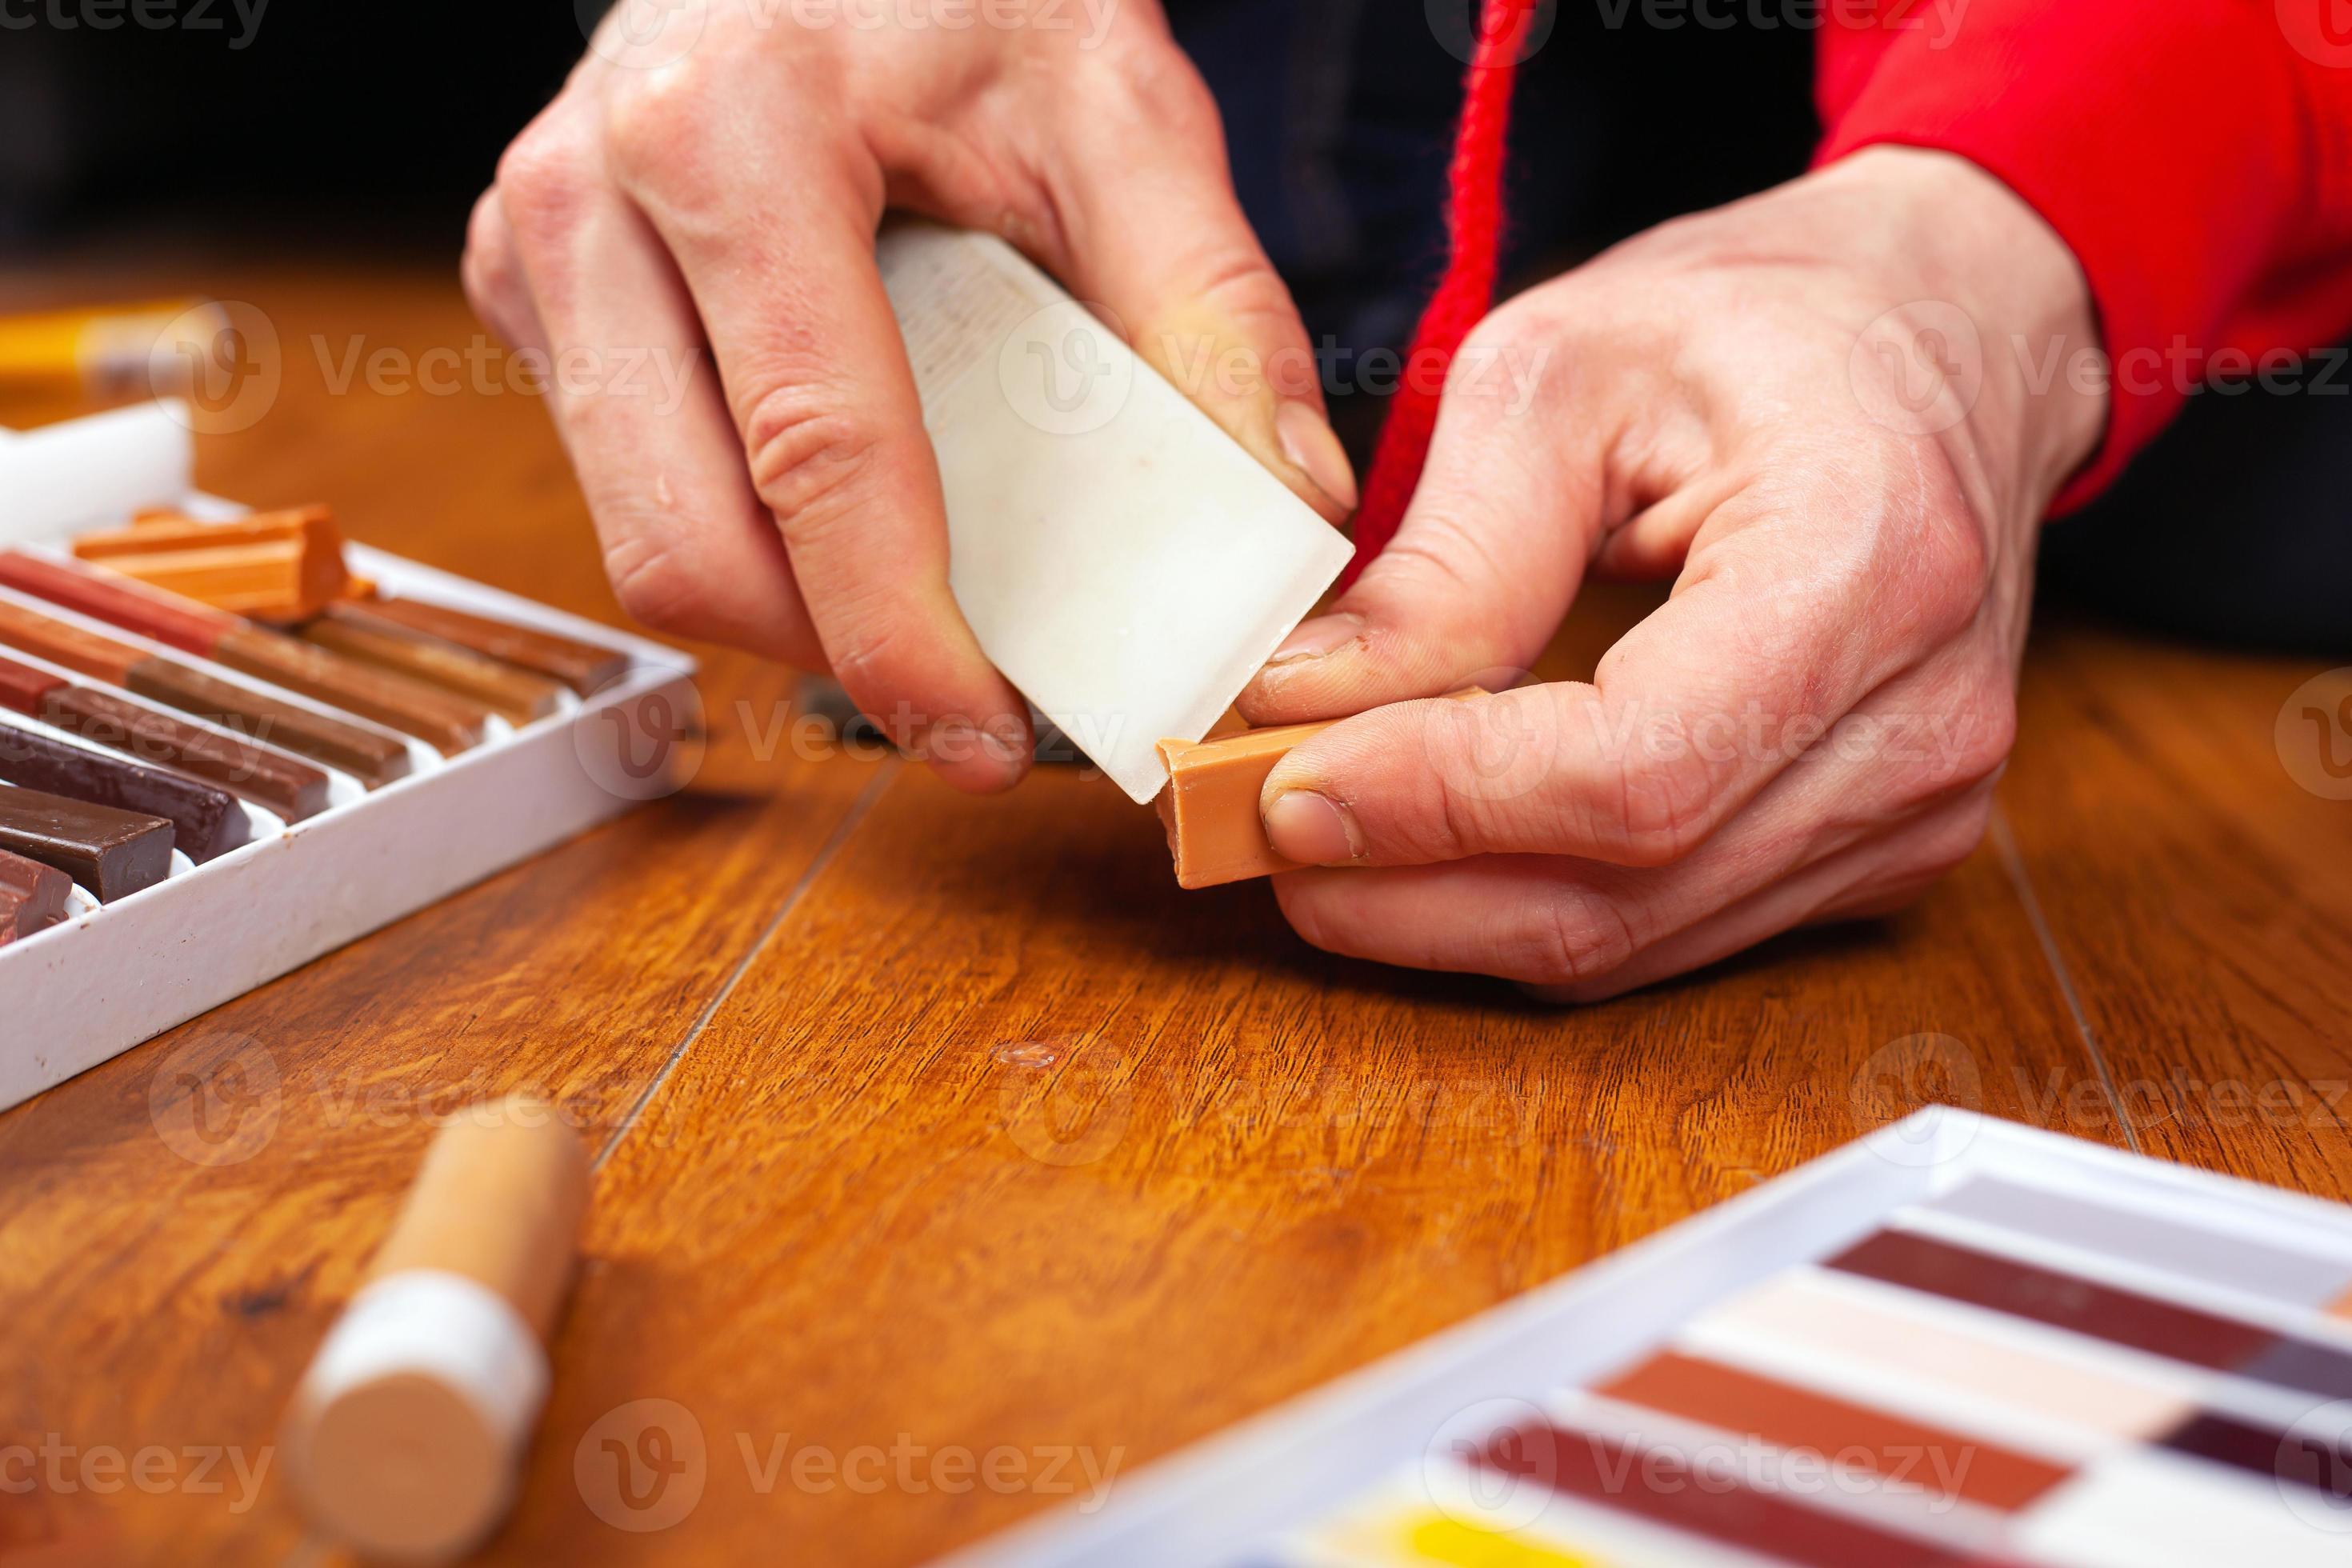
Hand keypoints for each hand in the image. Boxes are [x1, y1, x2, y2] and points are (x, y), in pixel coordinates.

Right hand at [464, 0, 1354, 790]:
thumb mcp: (1119, 107)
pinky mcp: (530, 289)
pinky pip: (629, 479)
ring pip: (641, 534)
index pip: (813, 449)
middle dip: (832, 652)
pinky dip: (744, 534)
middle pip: (688, 538)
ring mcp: (537, 247)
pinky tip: (842, 505)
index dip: (899, 632)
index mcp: (729, 132)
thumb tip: (1284, 509)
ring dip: (785, 608)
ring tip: (920, 599)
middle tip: (965, 698)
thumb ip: (1209, 304)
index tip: (980, 739)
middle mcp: (588, 195)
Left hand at [1238, 148, 2107, 999]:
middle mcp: (1920, 725)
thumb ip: (1448, 556)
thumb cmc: (1761, 323)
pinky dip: (1524, 907)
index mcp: (1871, 566)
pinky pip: (1667, 934)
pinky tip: (1426, 851)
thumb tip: (1300, 704)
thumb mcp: (1567, 370)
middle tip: (1244, 832)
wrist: (1948, 337)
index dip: (1438, 804)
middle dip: (1406, 886)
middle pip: (1624, 892)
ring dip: (1444, 916)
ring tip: (1310, 844)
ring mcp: (1916, 809)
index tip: (1277, 787)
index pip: (1632, 771)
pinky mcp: (1878, 852)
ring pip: (1633, 942)